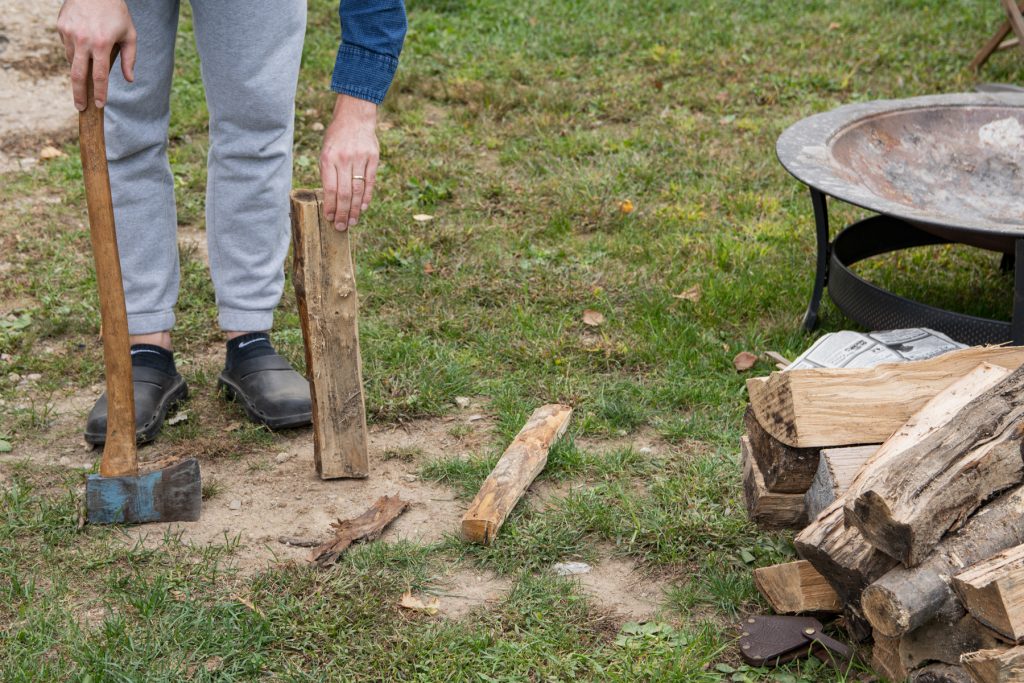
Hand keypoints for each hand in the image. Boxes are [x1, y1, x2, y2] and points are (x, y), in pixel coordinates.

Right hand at [57, 0, 136, 110]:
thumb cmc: (116, 13)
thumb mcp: (130, 35)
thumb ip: (130, 58)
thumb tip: (129, 79)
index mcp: (102, 44)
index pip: (100, 76)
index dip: (100, 93)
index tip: (99, 105)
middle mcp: (83, 40)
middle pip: (78, 75)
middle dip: (79, 94)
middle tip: (80, 107)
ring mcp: (69, 33)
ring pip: (72, 61)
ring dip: (79, 69)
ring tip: (88, 67)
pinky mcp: (61, 27)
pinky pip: (67, 46)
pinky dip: (75, 51)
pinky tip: (83, 43)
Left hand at [319, 94, 379, 230]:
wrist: (355, 116)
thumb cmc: (337, 137)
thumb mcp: (326, 151)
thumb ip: (328, 173)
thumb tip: (331, 199)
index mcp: (329, 158)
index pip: (330, 189)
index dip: (331, 206)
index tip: (330, 219)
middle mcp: (344, 159)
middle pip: (344, 193)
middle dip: (343, 213)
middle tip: (341, 227)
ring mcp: (360, 158)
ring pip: (358, 190)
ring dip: (355, 209)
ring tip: (352, 222)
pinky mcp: (373, 158)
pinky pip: (370, 182)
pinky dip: (367, 197)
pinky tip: (363, 207)